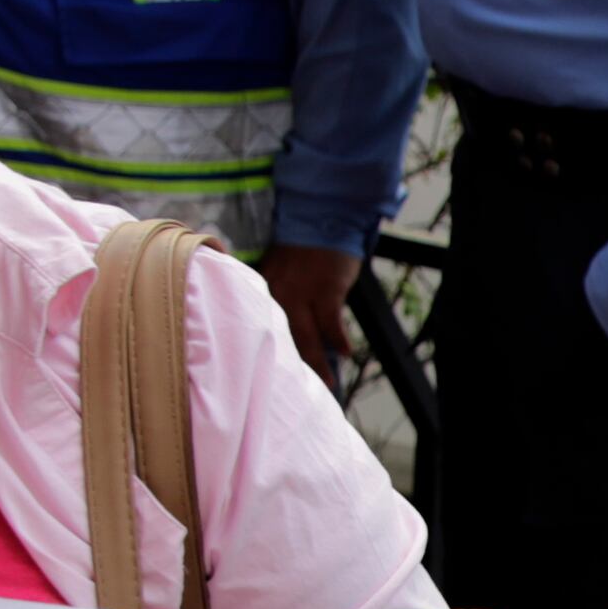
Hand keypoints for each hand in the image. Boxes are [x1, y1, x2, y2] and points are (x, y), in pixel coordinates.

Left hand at [256, 243, 360, 381]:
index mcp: (262, 288)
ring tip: (328, 382)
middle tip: (299, 391)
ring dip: (319, 363)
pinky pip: (331, 324)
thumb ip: (275, 294)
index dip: (268, 353)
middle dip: (291, 368)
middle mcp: (278, 293)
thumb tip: (280, 326)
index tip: (274, 375)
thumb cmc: (300, 244)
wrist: (320, 216)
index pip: (261, 327)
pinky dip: (339, 340)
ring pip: (307, 338)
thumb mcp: (277, 267)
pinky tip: (346, 352)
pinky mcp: (326, 291)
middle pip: (282, 339)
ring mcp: (302, 293)